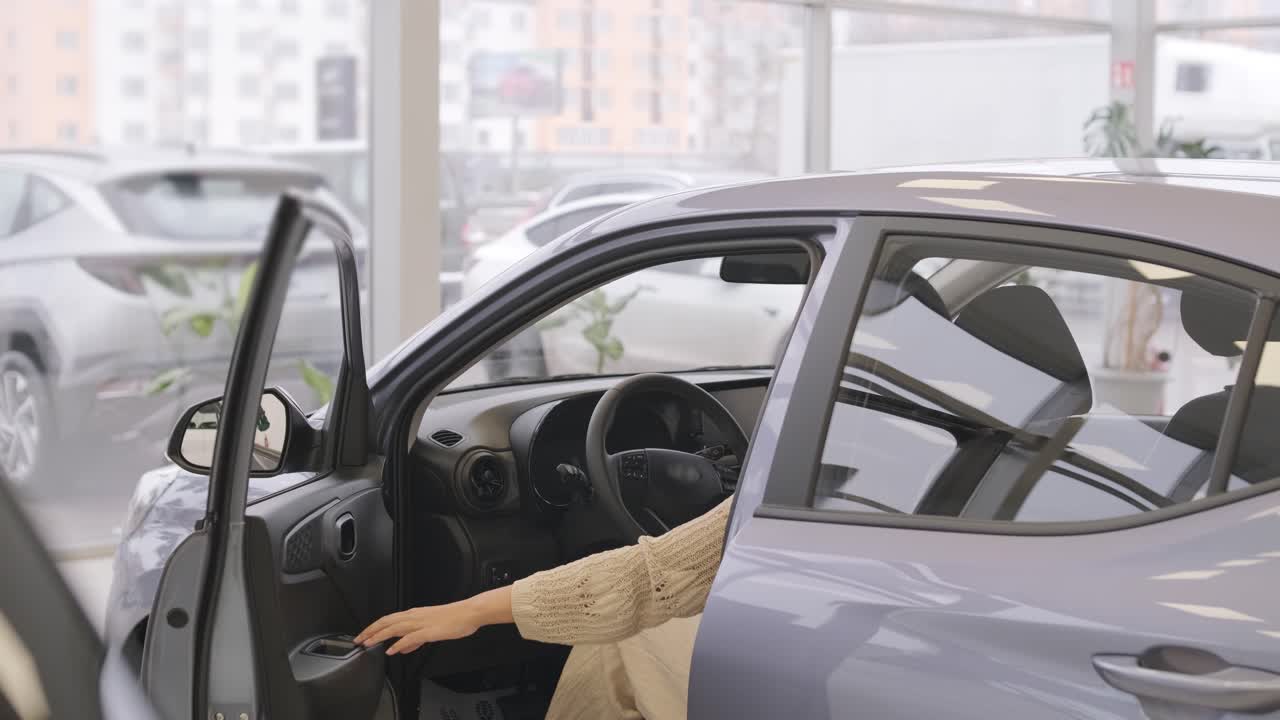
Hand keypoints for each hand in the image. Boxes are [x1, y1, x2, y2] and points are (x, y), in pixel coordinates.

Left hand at [356, 603, 480, 655]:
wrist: (469, 612)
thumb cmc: (454, 618)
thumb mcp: (430, 630)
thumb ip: (414, 640)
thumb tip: (401, 648)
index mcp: (414, 614)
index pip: (388, 619)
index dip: (373, 627)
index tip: (363, 635)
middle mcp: (414, 616)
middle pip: (386, 622)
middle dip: (370, 631)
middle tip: (358, 640)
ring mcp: (421, 623)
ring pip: (394, 628)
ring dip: (378, 636)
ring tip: (367, 643)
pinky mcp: (429, 630)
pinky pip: (410, 637)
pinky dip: (398, 643)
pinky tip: (391, 650)